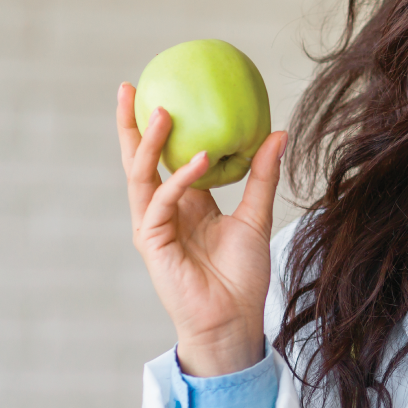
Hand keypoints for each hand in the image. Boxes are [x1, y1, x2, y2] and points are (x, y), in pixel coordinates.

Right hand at [116, 82, 287, 375]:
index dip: (157, 129)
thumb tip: (278, 132)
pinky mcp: (153, 243)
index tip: (159, 91)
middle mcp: (163, 212)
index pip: (163, 159)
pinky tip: (198, 158)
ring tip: (164, 111)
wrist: (236, 320)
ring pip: (141, 176)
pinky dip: (179, 179)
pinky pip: (162, 202)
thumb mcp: (256, 216)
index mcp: (184, 205)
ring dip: (149, 143)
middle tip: (129, 88)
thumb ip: (262, 176)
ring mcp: (154, 227)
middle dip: (129, 125)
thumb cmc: (243, 276)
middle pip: (138, 161)